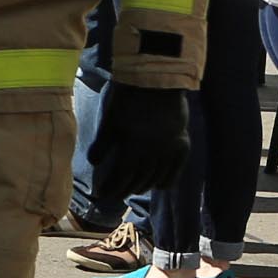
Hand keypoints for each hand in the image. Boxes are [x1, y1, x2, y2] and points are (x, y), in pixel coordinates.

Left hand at [86, 83, 188, 199]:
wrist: (158, 82)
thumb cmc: (129, 100)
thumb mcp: (110, 120)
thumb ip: (102, 144)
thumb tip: (94, 164)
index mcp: (134, 148)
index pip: (121, 177)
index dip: (111, 187)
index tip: (102, 194)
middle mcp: (154, 154)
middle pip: (138, 180)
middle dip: (124, 189)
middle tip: (114, 195)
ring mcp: (170, 151)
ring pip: (157, 177)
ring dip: (144, 186)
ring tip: (133, 190)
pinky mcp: (182, 145)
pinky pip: (176, 171)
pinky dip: (167, 180)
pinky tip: (160, 186)